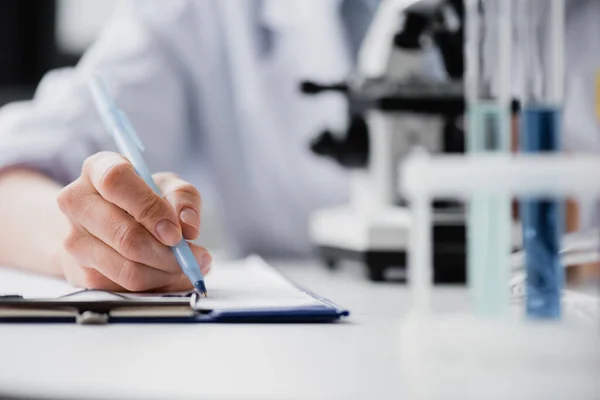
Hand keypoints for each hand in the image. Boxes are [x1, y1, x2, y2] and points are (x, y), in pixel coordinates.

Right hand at [56, 151, 210, 291]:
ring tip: (184, 266)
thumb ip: (183, 198)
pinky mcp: (79, 272)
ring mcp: (73, 240)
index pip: (116, 182)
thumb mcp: (168, 187)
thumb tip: (188, 226)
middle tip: (191, 257)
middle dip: (167, 253)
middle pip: (125, 235)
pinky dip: (156, 285)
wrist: (108, 224)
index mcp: (98, 169)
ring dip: (165, 272)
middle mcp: (77, 202)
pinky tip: (167, 274)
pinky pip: (125, 287)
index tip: (176, 232)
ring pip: (127, 268)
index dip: (149, 209)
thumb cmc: (143, 199)